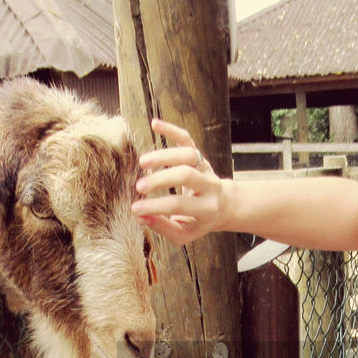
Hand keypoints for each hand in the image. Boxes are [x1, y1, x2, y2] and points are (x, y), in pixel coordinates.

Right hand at [132, 119, 228, 245]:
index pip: (179, 205)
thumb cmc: (198, 221)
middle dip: (160, 180)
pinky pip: (187, 139)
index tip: (135, 208)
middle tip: (139, 187)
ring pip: (188, 155)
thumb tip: (141, 217)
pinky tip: (154, 124)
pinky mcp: (199, 155)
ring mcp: (205, 168)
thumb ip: (163, 227)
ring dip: (164, 156)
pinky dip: (172, 130)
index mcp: (207, 208)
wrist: (222, 206)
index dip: (155, 206)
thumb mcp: (184, 233)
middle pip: (185, 175)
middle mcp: (209, 186)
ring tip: (142, 163)